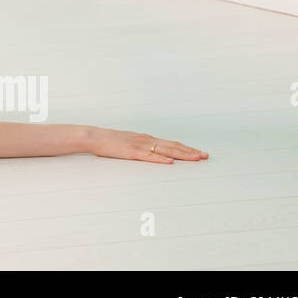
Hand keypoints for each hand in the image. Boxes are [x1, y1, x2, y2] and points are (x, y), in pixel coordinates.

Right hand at [88, 127, 207, 163]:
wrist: (93, 136)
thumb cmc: (109, 142)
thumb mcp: (128, 143)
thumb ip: (140, 148)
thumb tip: (151, 155)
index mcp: (146, 139)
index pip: (171, 143)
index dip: (186, 148)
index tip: (199, 153)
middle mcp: (146, 140)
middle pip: (173, 146)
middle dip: (190, 151)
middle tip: (204, 156)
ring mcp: (139, 145)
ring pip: (165, 150)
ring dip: (182, 154)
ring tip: (195, 158)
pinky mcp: (131, 152)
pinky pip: (148, 156)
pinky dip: (161, 159)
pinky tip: (170, 161)